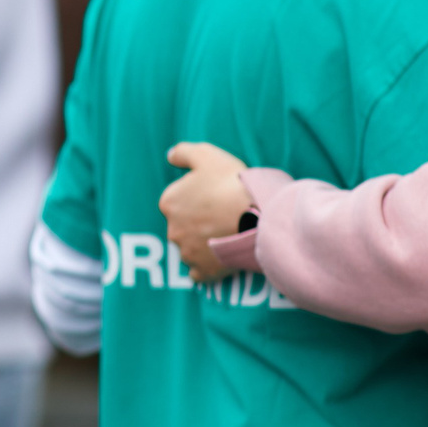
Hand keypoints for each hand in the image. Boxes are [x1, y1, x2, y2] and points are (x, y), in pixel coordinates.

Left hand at [161, 141, 254, 283]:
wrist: (257, 215)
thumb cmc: (232, 183)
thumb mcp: (206, 155)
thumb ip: (183, 152)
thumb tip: (170, 156)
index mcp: (169, 202)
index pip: (177, 201)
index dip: (197, 198)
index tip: (214, 197)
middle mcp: (173, 229)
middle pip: (182, 226)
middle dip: (197, 223)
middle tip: (222, 217)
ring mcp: (188, 252)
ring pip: (189, 249)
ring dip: (202, 245)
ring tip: (225, 237)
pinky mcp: (204, 270)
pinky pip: (198, 274)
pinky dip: (205, 271)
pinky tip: (215, 264)